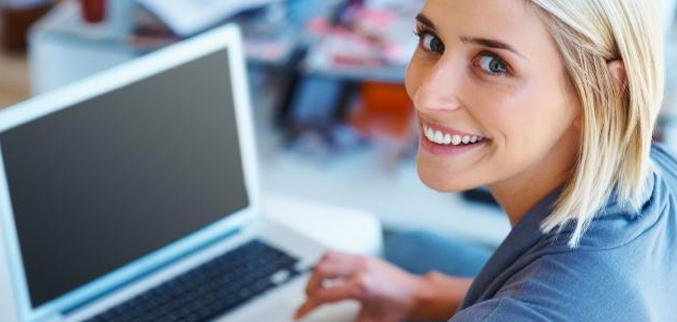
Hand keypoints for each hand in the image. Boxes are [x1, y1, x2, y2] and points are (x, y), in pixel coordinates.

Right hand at [294, 251, 424, 321]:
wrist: (417, 295)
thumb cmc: (398, 309)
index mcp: (360, 287)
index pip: (322, 295)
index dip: (306, 307)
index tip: (299, 314)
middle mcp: (359, 269)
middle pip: (320, 271)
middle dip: (308, 287)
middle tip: (307, 300)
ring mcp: (362, 260)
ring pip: (326, 258)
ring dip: (316, 273)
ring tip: (315, 287)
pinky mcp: (364, 257)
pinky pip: (337, 254)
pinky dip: (326, 264)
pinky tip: (327, 277)